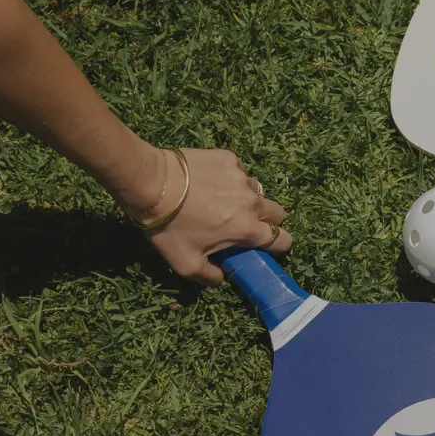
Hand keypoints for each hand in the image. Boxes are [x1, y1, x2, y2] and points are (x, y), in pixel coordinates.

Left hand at [124, 147, 291, 285]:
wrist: (151, 184)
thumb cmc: (169, 226)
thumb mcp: (185, 263)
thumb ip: (210, 276)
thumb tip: (221, 277)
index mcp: (247, 229)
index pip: (283, 239)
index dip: (278, 244)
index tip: (265, 245)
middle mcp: (251, 203)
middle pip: (278, 212)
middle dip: (267, 220)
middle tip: (245, 223)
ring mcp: (242, 178)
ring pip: (257, 191)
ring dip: (247, 198)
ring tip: (223, 200)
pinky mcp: (229, 159)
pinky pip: (239, 171)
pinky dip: (230, 178)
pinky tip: (210, 182)